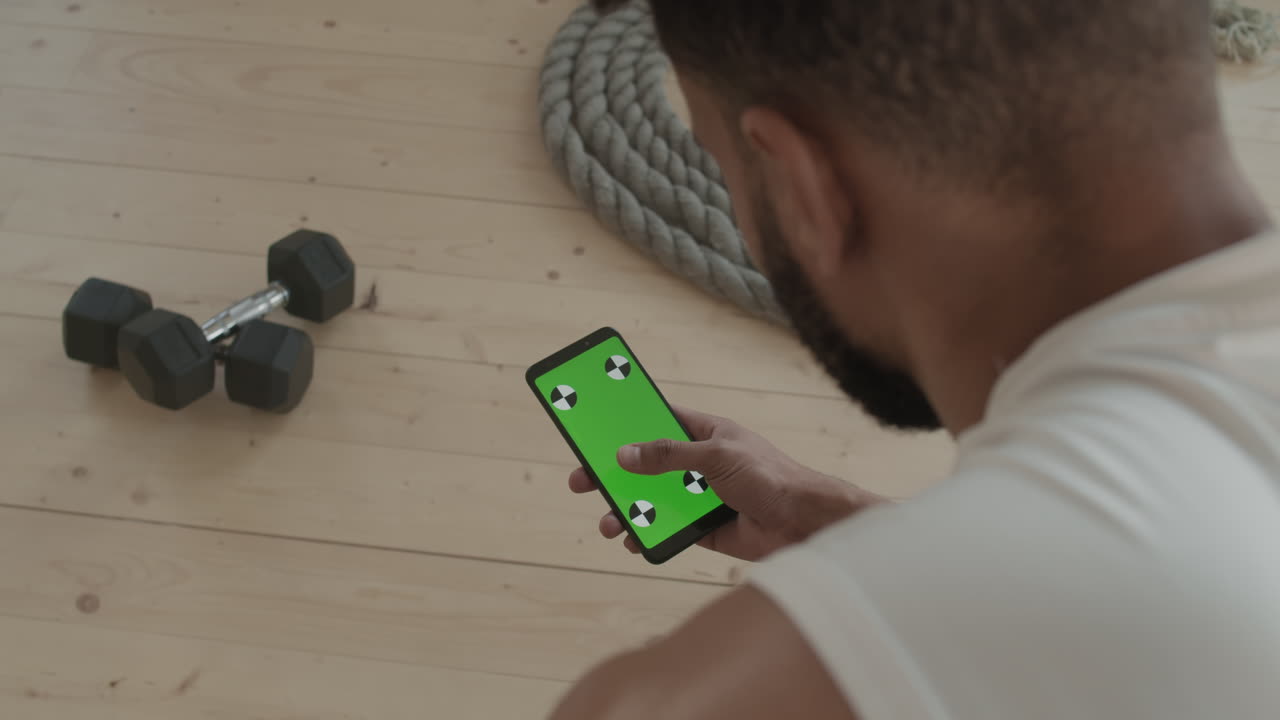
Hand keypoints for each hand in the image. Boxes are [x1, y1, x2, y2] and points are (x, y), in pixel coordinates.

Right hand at [567, 406, 886, 561]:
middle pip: (645, 464)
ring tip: (607, 524)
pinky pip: (667, 530)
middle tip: (580, 481)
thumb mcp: (716, 457)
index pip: (657, 418)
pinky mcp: (705, 528)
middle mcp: (699, 462)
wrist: (806, 524)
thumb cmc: (772, 476)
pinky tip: (634, 541)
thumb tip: (625, 455)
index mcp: (705, 433)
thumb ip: (669, 455)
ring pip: (652, 500)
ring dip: (626, 510)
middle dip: (612, 473)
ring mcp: (700, 495)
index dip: (626, 419)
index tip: (593, 421)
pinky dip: (648, 535)